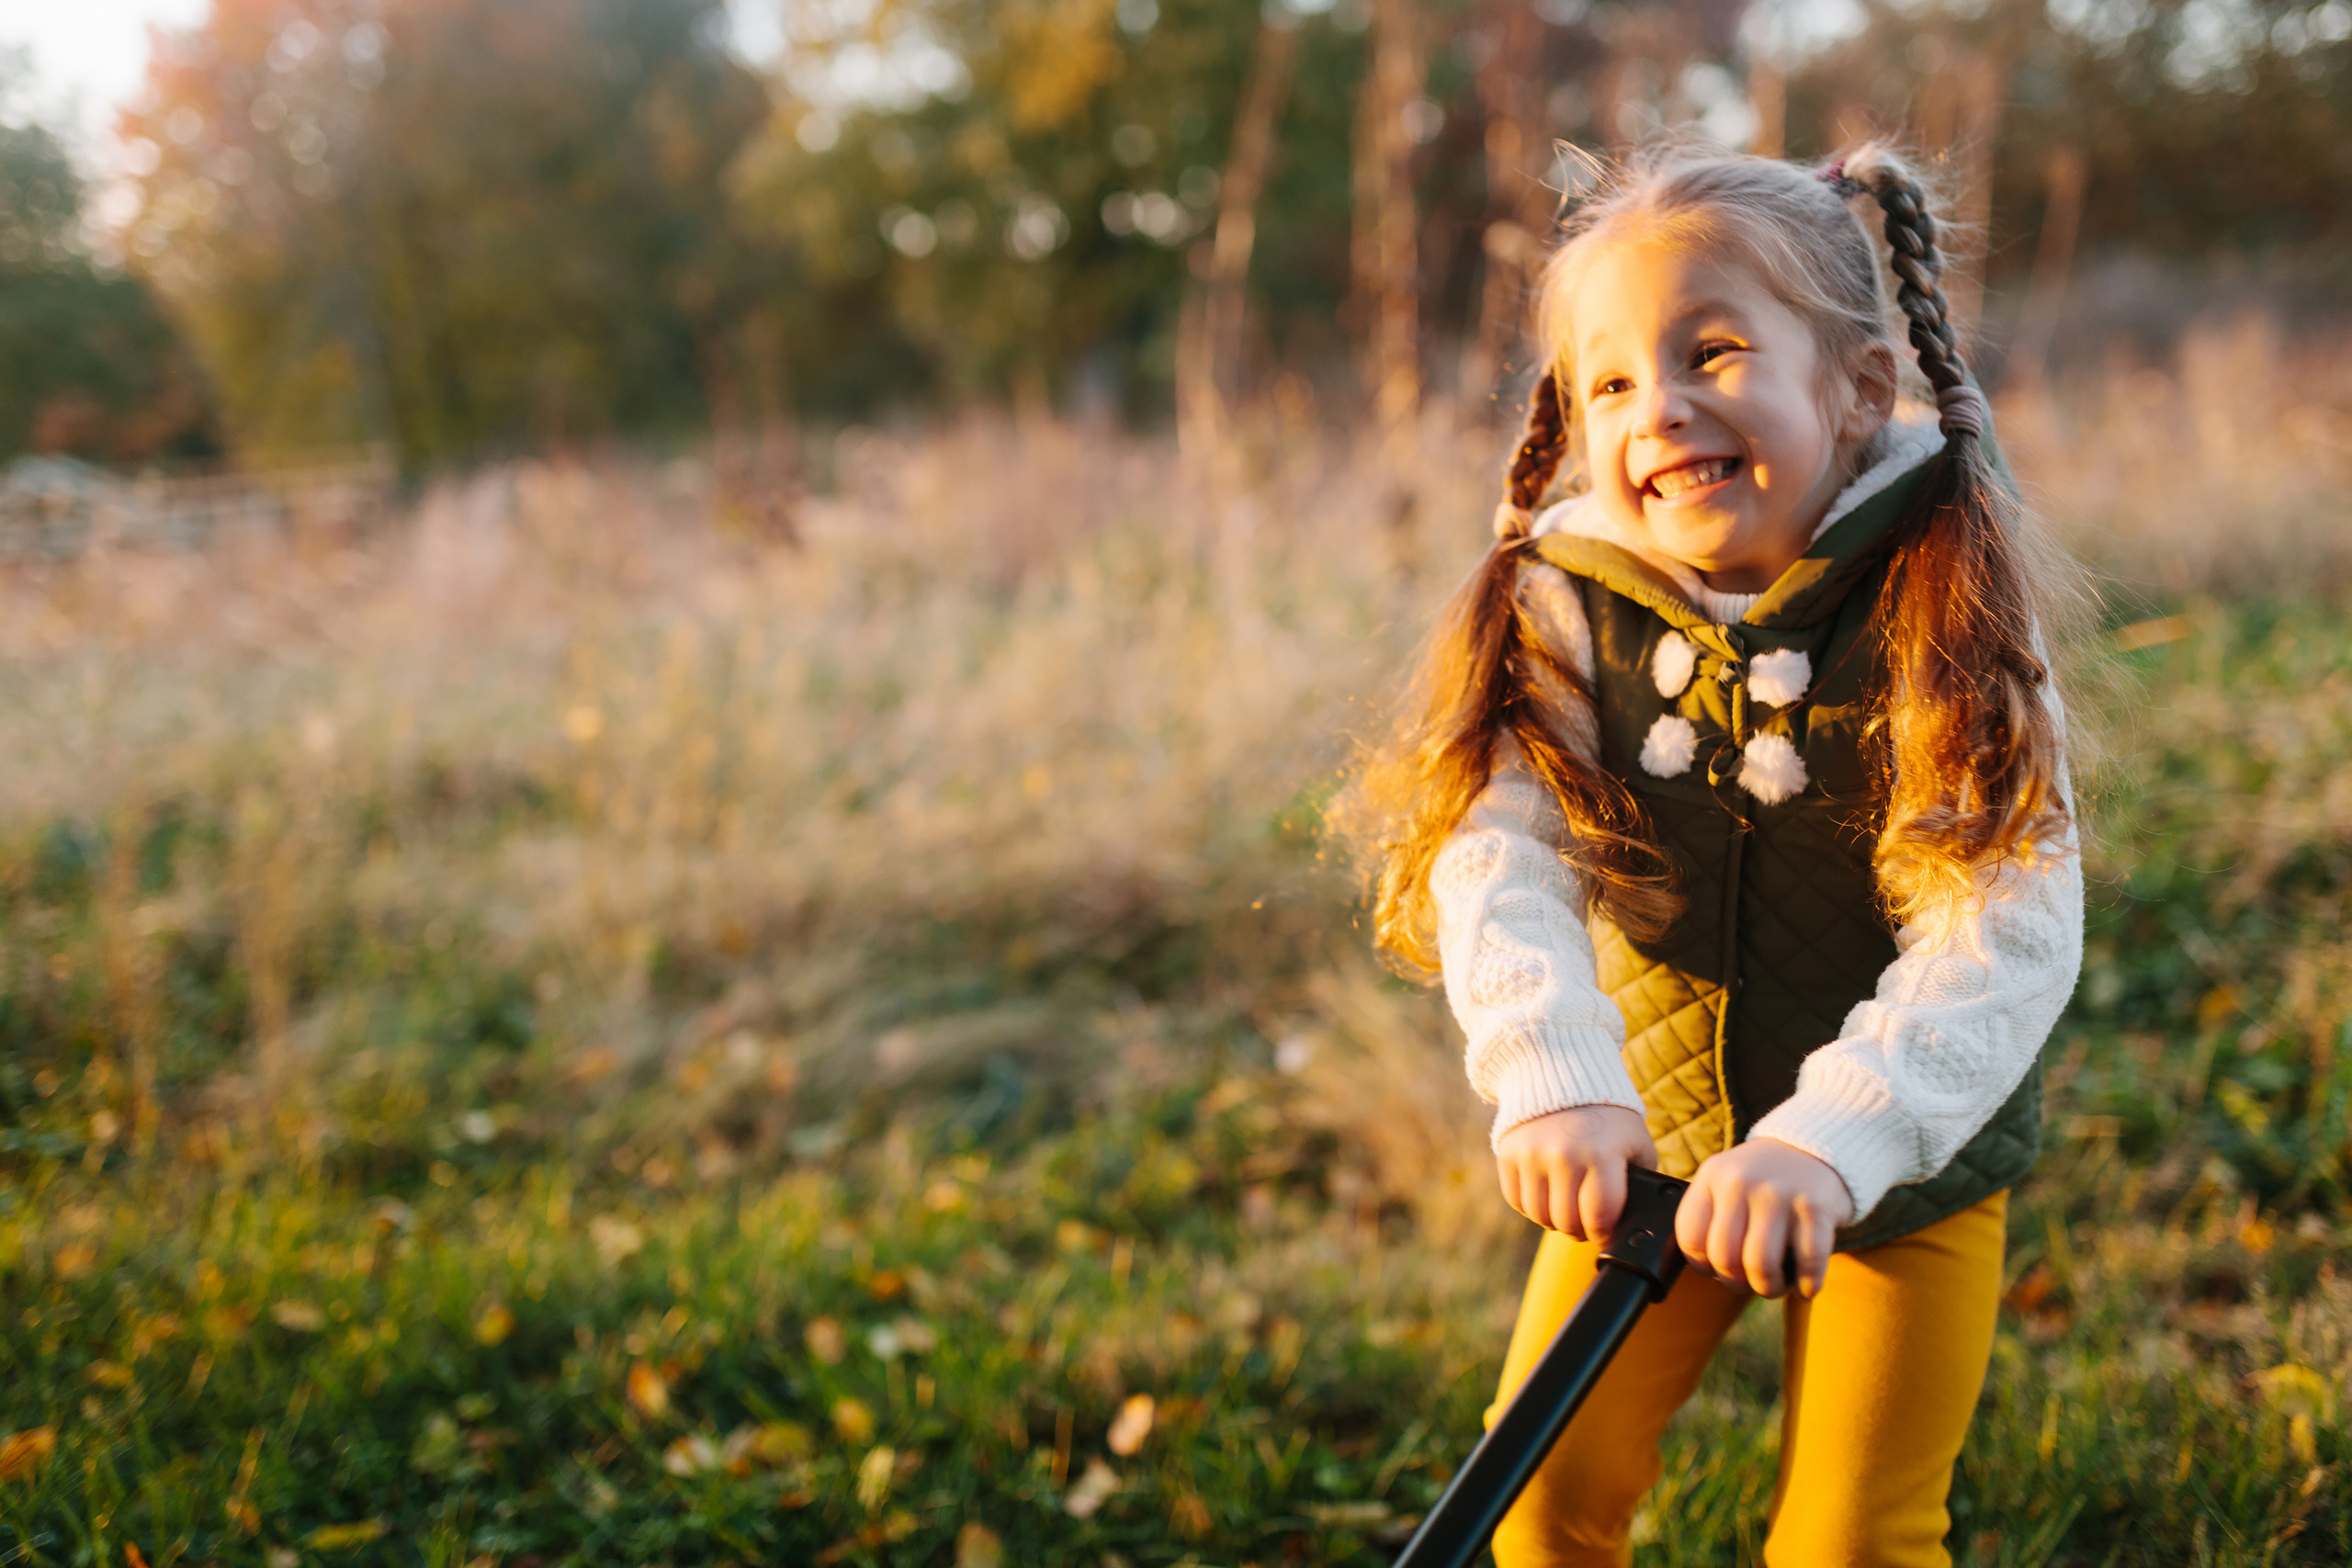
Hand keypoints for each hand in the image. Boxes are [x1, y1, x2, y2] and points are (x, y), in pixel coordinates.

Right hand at [1494, 1105, 1659, 1240]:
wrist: (1562, 1076)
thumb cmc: (1607, 1118)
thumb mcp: (1636, 1144)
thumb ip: (1639, 1181)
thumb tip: (1635, 1216)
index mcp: (1601, 1155)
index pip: (1598, 1217)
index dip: (1602, 1233)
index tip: (1604, 1232)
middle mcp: (1563, 1156)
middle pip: (1566, 1222)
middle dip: (1579, 1230)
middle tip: (1586, 1222)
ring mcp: (1532, 1155)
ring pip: (1539, 1216)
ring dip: (1554, 1220)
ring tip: (1566, 1208)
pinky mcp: (1508, 1154)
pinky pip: (1517, 1201)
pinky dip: (1531, 1206)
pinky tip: (1546, 1195)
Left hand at [1675, 1137, 1854, 1298]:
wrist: (1811, 1148)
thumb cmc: (1760, 1180)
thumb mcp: (1723, 1180)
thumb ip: (1709, 1217)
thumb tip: (1705, 1269)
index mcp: (1712, 1176)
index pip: (1690, 1238)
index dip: (1703, 1266)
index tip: (1717, 1270)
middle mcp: (1741, 1182)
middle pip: (1725, 1258)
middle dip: (1737, 1283)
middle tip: (1750, 1282)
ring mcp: (1779, 1194)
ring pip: (1761, 1265)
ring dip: (1768, 1288)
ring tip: (1775, 1285)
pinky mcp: (1815, 1207)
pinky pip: (1807, 1262)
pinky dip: (1806, 1285)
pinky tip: (1804, 1285)